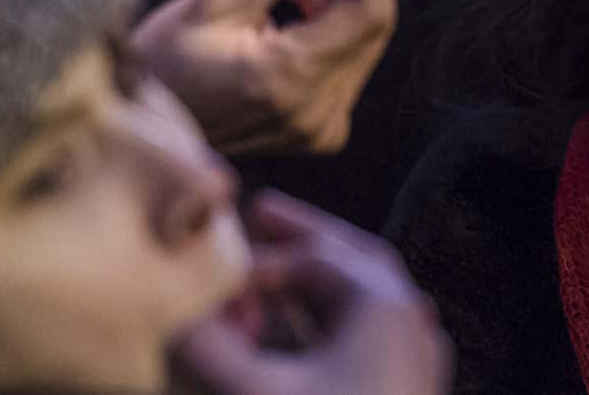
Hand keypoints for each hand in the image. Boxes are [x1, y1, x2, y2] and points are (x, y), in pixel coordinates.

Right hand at [133, 0, 399, 153]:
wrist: (140, 127)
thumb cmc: (160, 65)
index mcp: (290, 80)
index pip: (368, 9)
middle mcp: (316, 112)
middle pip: (370, 24)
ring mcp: (321, 127)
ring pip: (362, 40)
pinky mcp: (318, 128)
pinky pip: (345, 61)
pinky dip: (333, 21)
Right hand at [174, 192, 451, 394]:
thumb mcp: (257, 391)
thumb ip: (210, 347)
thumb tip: (170, 312)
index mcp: (384, 306)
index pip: (315, 259)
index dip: (258, 264)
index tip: (215, 279)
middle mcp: (410, 323)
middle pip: (355, 259)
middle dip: (306, 238)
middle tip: (262, 213)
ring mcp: (418, 360)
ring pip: (369, 298)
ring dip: (320, 282)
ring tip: (273, 272)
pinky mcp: (413, 394)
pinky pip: (374, 336)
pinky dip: (336, 322)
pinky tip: (305, 330)